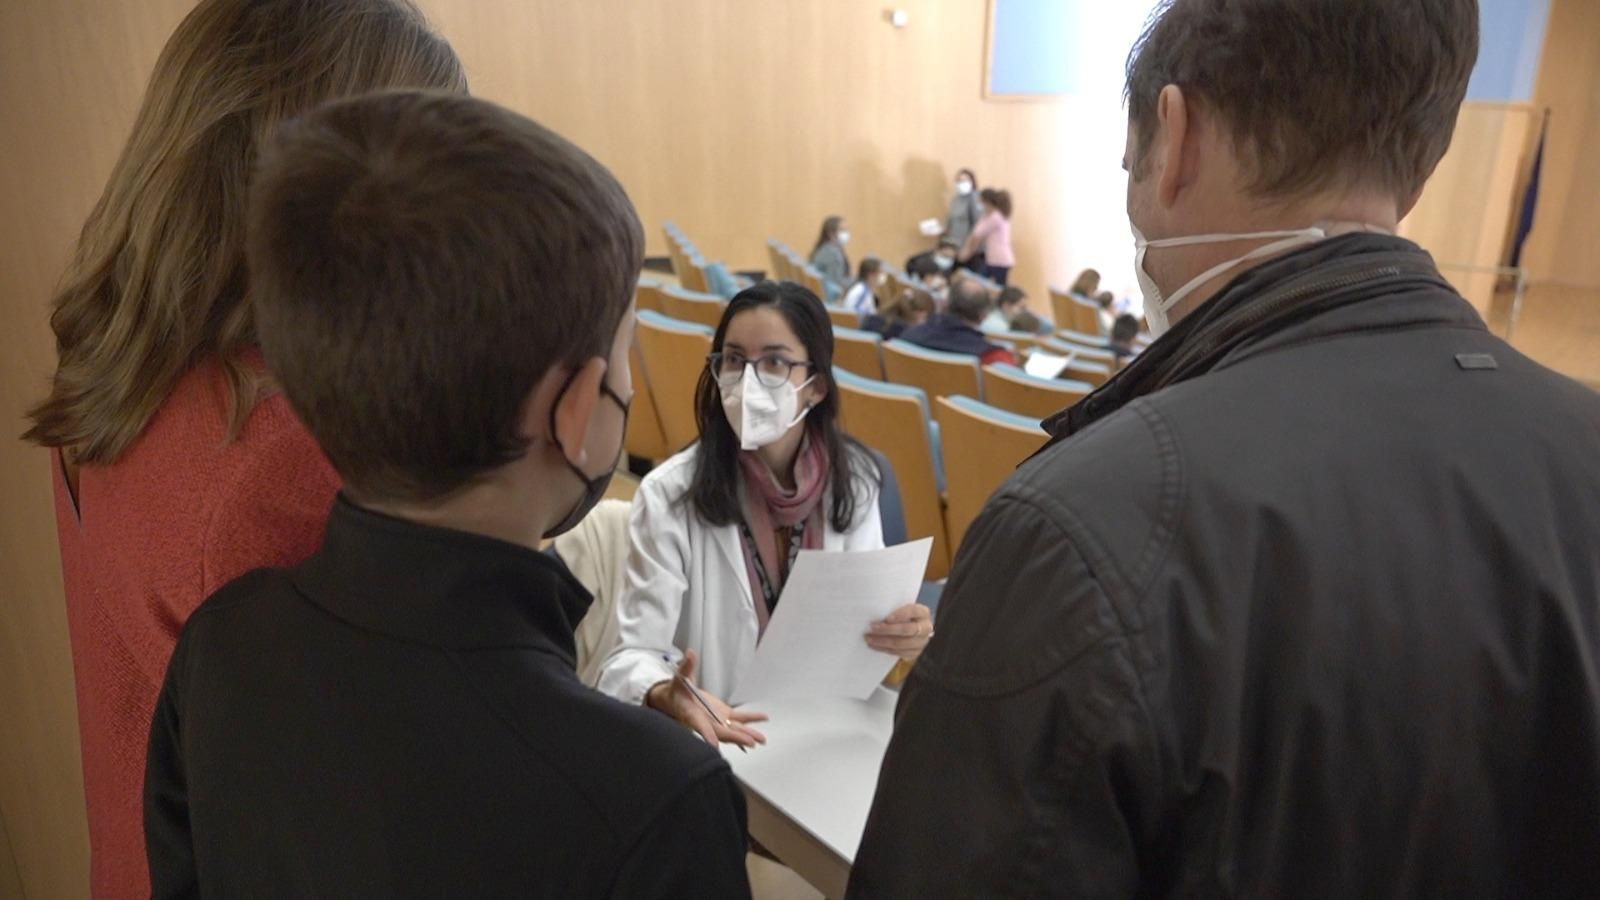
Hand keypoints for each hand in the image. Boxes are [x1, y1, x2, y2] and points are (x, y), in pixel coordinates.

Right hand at [645, 649, 768, 748]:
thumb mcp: (680, 678)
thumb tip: (690, 653)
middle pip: (721, 732)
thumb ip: (687, 667)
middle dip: (735, 737)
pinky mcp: (723, 715)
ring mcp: (716, 720)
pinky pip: (738, 719)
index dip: (707, 734)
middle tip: (749, 742)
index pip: (699, 726)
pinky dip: (751, 719)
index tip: (713, 745)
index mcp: (691, 714)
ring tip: (760, 739)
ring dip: (746, 734)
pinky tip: (763, 718)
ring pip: (732, 729)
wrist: (678, 701)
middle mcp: (705, 721)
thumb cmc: (677, 692)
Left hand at [866, 603, 932, 660]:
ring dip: (883, 642)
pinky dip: (885, 649)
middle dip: (888, 629)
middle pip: (907, 630)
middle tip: (873, 628)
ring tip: (869, 638)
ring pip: (902, 644)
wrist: (913, 629)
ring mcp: (922, 642)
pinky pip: (899, 653)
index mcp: (923, 612)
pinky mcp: (915, 653)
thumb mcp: (902, 608)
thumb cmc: (903, 615)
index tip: (886, 618)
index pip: (913, 611)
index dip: (900, 615)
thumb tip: (875, 611)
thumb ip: (894, 609)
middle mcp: (926, 627)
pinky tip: (874, 646)